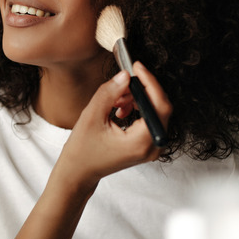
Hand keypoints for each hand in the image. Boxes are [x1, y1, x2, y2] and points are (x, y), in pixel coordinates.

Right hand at [54, 61, 172, 190]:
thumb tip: (125, 75)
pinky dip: (136, 109)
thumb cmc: (82, 150)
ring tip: (116, 100)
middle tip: (122, 82)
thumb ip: (110, 93)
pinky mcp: (146, 145)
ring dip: (136, 99)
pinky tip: (119, 109)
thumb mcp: (92, 116)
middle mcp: (152, 147)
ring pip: (154, 112)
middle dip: (141, 91)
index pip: (159, 106)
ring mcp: (151, 148)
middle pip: (159, 108)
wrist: (79, 172)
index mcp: (141, 142)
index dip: (150, 82)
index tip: (137, 67)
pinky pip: (149, 119)